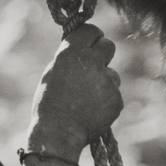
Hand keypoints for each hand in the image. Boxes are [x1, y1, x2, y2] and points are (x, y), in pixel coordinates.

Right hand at [27, 25, 121, 156]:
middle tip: (93, 64)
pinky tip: (91, 111)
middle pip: (108, 46)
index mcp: (71, 53)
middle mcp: (92, 63)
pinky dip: (105, 101)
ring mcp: (107, 81)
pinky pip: (114, 94)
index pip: (91, 30)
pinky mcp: (117, 99)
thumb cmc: (48, 104)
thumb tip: (82, 48)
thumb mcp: (52, 73)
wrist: (58, 135)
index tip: (90, 41)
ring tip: (84, 99)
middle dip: (102, 53)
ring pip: (112, 74)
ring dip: (103, 82)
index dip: (91, 36)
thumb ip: (70, 58)